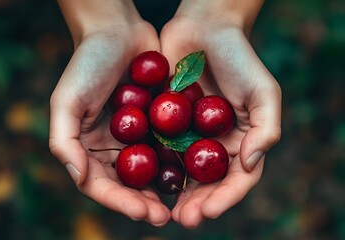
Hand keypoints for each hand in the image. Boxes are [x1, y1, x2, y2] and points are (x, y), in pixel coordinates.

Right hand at [50, 2, 170, 225]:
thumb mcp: (67, 100)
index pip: (102, 185)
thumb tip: (79, 178)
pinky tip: (193, 173)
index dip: (121, 202)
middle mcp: (113, 147)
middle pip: (128, 185)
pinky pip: (169, 147)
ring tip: (182, 204)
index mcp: (89, 147)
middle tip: (165, 216)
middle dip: (145, 202)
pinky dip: (178, 162)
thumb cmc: (88, 63)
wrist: (118, 32)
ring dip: (164, 189)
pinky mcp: (158, 123)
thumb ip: (64, 141)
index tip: (143, 211)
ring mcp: (138, 136)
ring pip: (151, 172)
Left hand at [160, 0, 280, 227]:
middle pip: (207, 183)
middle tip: (183, 219)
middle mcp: (214, 144)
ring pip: (181, 173)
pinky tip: (143, 181)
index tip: (207, 210)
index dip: (225, 199)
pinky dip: (153, 167)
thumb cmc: (239, 58)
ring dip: (173, 194)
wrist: (203, 30)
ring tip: (162, 210)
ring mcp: (188, 136)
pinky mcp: (165, 124)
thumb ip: (266, 129)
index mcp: (240, 141)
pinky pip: (159, 149)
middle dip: (197, 203)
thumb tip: (249, 165)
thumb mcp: (263, 90)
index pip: (237, 180)